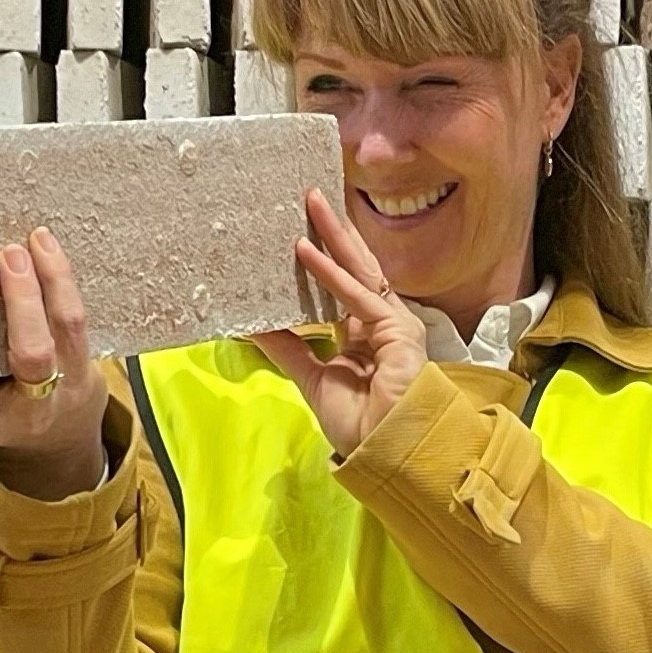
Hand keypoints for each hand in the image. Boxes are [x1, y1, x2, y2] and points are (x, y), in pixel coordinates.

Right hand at [0, 225, 106, 502]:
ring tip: (28, 242)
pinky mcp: (84, 358)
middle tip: (6, 259)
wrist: (56, 431)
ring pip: (66, 330)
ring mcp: (66, 379)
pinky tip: (45, 244)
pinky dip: (63, 278)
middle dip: (23, 309)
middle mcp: (32, 404)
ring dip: (50, 281)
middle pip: (33, 361)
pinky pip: (79, 316)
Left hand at [243, 186, 432, 459]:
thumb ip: (290, 349)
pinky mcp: (397, 333)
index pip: (345, 284)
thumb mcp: (314, 378)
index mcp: (367, 333)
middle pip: (355, 268)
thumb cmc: (362, 425)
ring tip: (312, 204)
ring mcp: (394, 325)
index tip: (304, 229)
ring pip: (361, 271)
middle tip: (310, 197)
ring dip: (335, 237)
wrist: (386, 455)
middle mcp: (384, 323)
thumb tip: (254, 324)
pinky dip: (330, 274)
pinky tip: (306, 251)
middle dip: (333, 232)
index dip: (326, 257)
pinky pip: (357, 297)